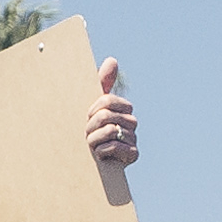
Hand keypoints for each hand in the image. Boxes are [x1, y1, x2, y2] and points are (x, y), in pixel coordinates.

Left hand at [86, 59, 137, 177]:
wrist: (89, 161)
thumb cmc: (90, 130)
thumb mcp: (93, 106)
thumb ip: (102, 82)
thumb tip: (112, 60)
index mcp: (124, 108)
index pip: (106, 101)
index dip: (92, 110)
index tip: (87, 117)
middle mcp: (132, 122)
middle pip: (105, 115)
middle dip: (90, 126)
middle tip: (88, 135)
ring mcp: (134, 138)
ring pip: (108, 131)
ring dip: (93, 141)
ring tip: (92, 146)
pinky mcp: (133, 155)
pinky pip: (115, 147)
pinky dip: (102, 152)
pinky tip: (100, 155)